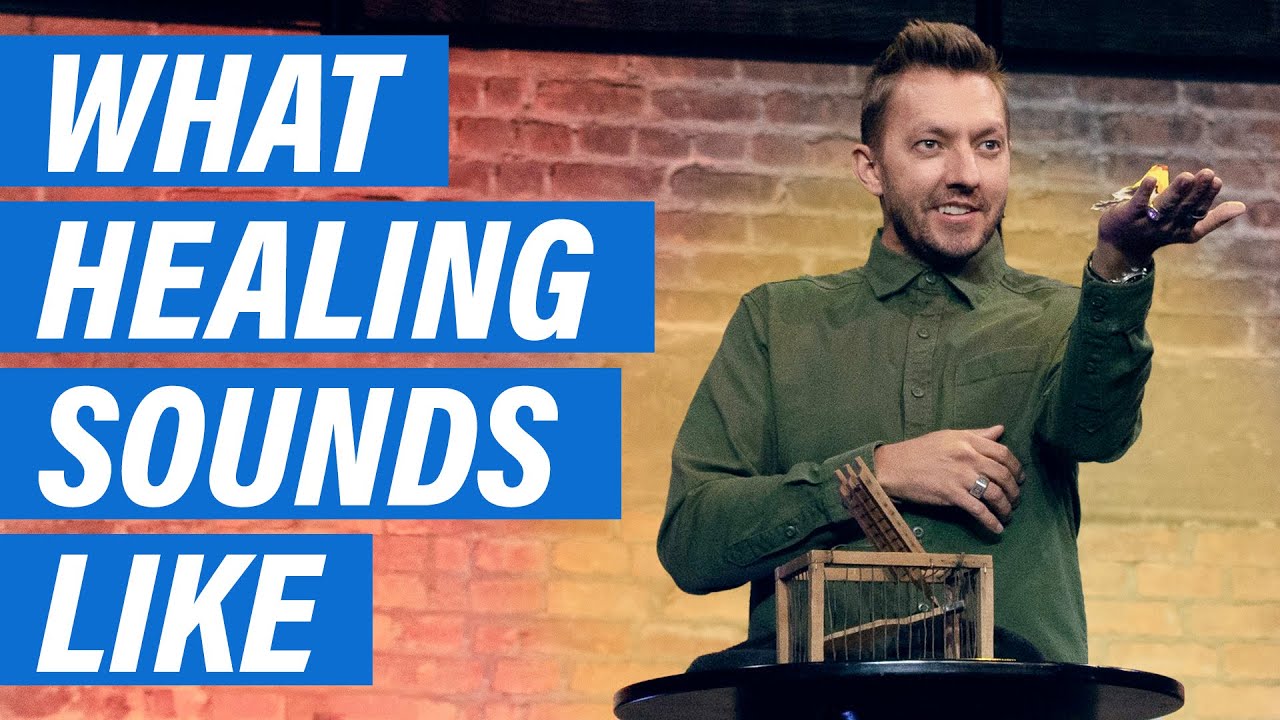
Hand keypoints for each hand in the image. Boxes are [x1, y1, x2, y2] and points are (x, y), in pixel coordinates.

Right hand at [871, 425, 1023, 533]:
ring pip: (995, 494)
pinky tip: (997, 528)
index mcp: (968, 441)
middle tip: (1015, 499)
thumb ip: (976, 434)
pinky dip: (991, 521)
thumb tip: (1000, 430)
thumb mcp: (949, 436)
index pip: (1003, 453)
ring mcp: (961, 476)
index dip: (1016, 467)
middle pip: (1003, 475)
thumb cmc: (920, 450)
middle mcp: (968, 457)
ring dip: (1006, 507)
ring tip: (1007, 515)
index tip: (1019, 478)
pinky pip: (978, 510)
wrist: (894, 466)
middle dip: (1014, 491)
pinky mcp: (952, 494)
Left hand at [1094, 168, 1246, 276]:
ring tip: (1187, 176)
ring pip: (1164, 206)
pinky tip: (1152, 179)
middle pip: (1183, 208)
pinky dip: (1144, 192)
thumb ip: (1214, 218)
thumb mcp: (1188, 228)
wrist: (1121, 245)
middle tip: (1207, 173)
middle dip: (1196, 191)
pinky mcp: (1128, 215)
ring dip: (1176, 191)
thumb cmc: (1160, 230)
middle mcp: (1166, 227)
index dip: (1207, 198)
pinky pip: (1137, 203)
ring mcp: (1147, 222)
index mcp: (1183, 230)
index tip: (1217, 180)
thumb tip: (1242, 207)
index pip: (1198, 213)